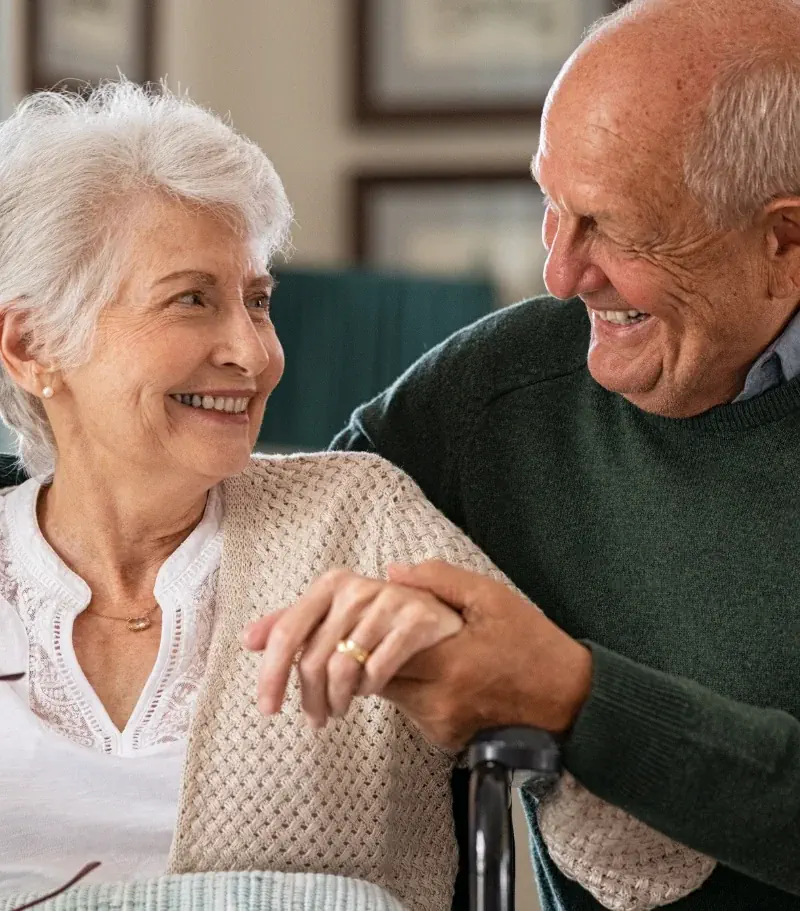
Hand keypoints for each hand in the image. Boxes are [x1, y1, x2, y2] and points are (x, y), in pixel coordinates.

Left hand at [242, 568, 463, 727]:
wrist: (441, 616)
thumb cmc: (380, 622)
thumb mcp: (335, 618)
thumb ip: (294, 626)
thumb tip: (248, 639)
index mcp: (331, 584)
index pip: (287, 632)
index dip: (271, 674)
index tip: (268, 709)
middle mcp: (357, 588)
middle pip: (313, 659)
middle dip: (310, 699)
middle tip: (316, 720)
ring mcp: (388, 602)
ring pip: (342, 670)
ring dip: (337, 701)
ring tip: (339, 710)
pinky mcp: (416, 620)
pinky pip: (377, 671)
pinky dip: (368, 689)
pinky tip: (369, 692)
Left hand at [381, 561, 592, 749]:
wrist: (570, 700)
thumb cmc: (532, 643)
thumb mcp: (492, 598)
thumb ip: (439, 580)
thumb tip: (392, 573)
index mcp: (448, 663)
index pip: (378, 652)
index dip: (370, 631)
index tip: (374, 613)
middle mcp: (438, 701)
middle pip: (377, 677)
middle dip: (373, 652)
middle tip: (384, 628)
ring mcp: (440, 725)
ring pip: (392, 695)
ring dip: (390, 671)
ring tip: (410, 646)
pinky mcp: (445, 740)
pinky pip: (411, 711)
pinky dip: (412, 690)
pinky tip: (431, 670)